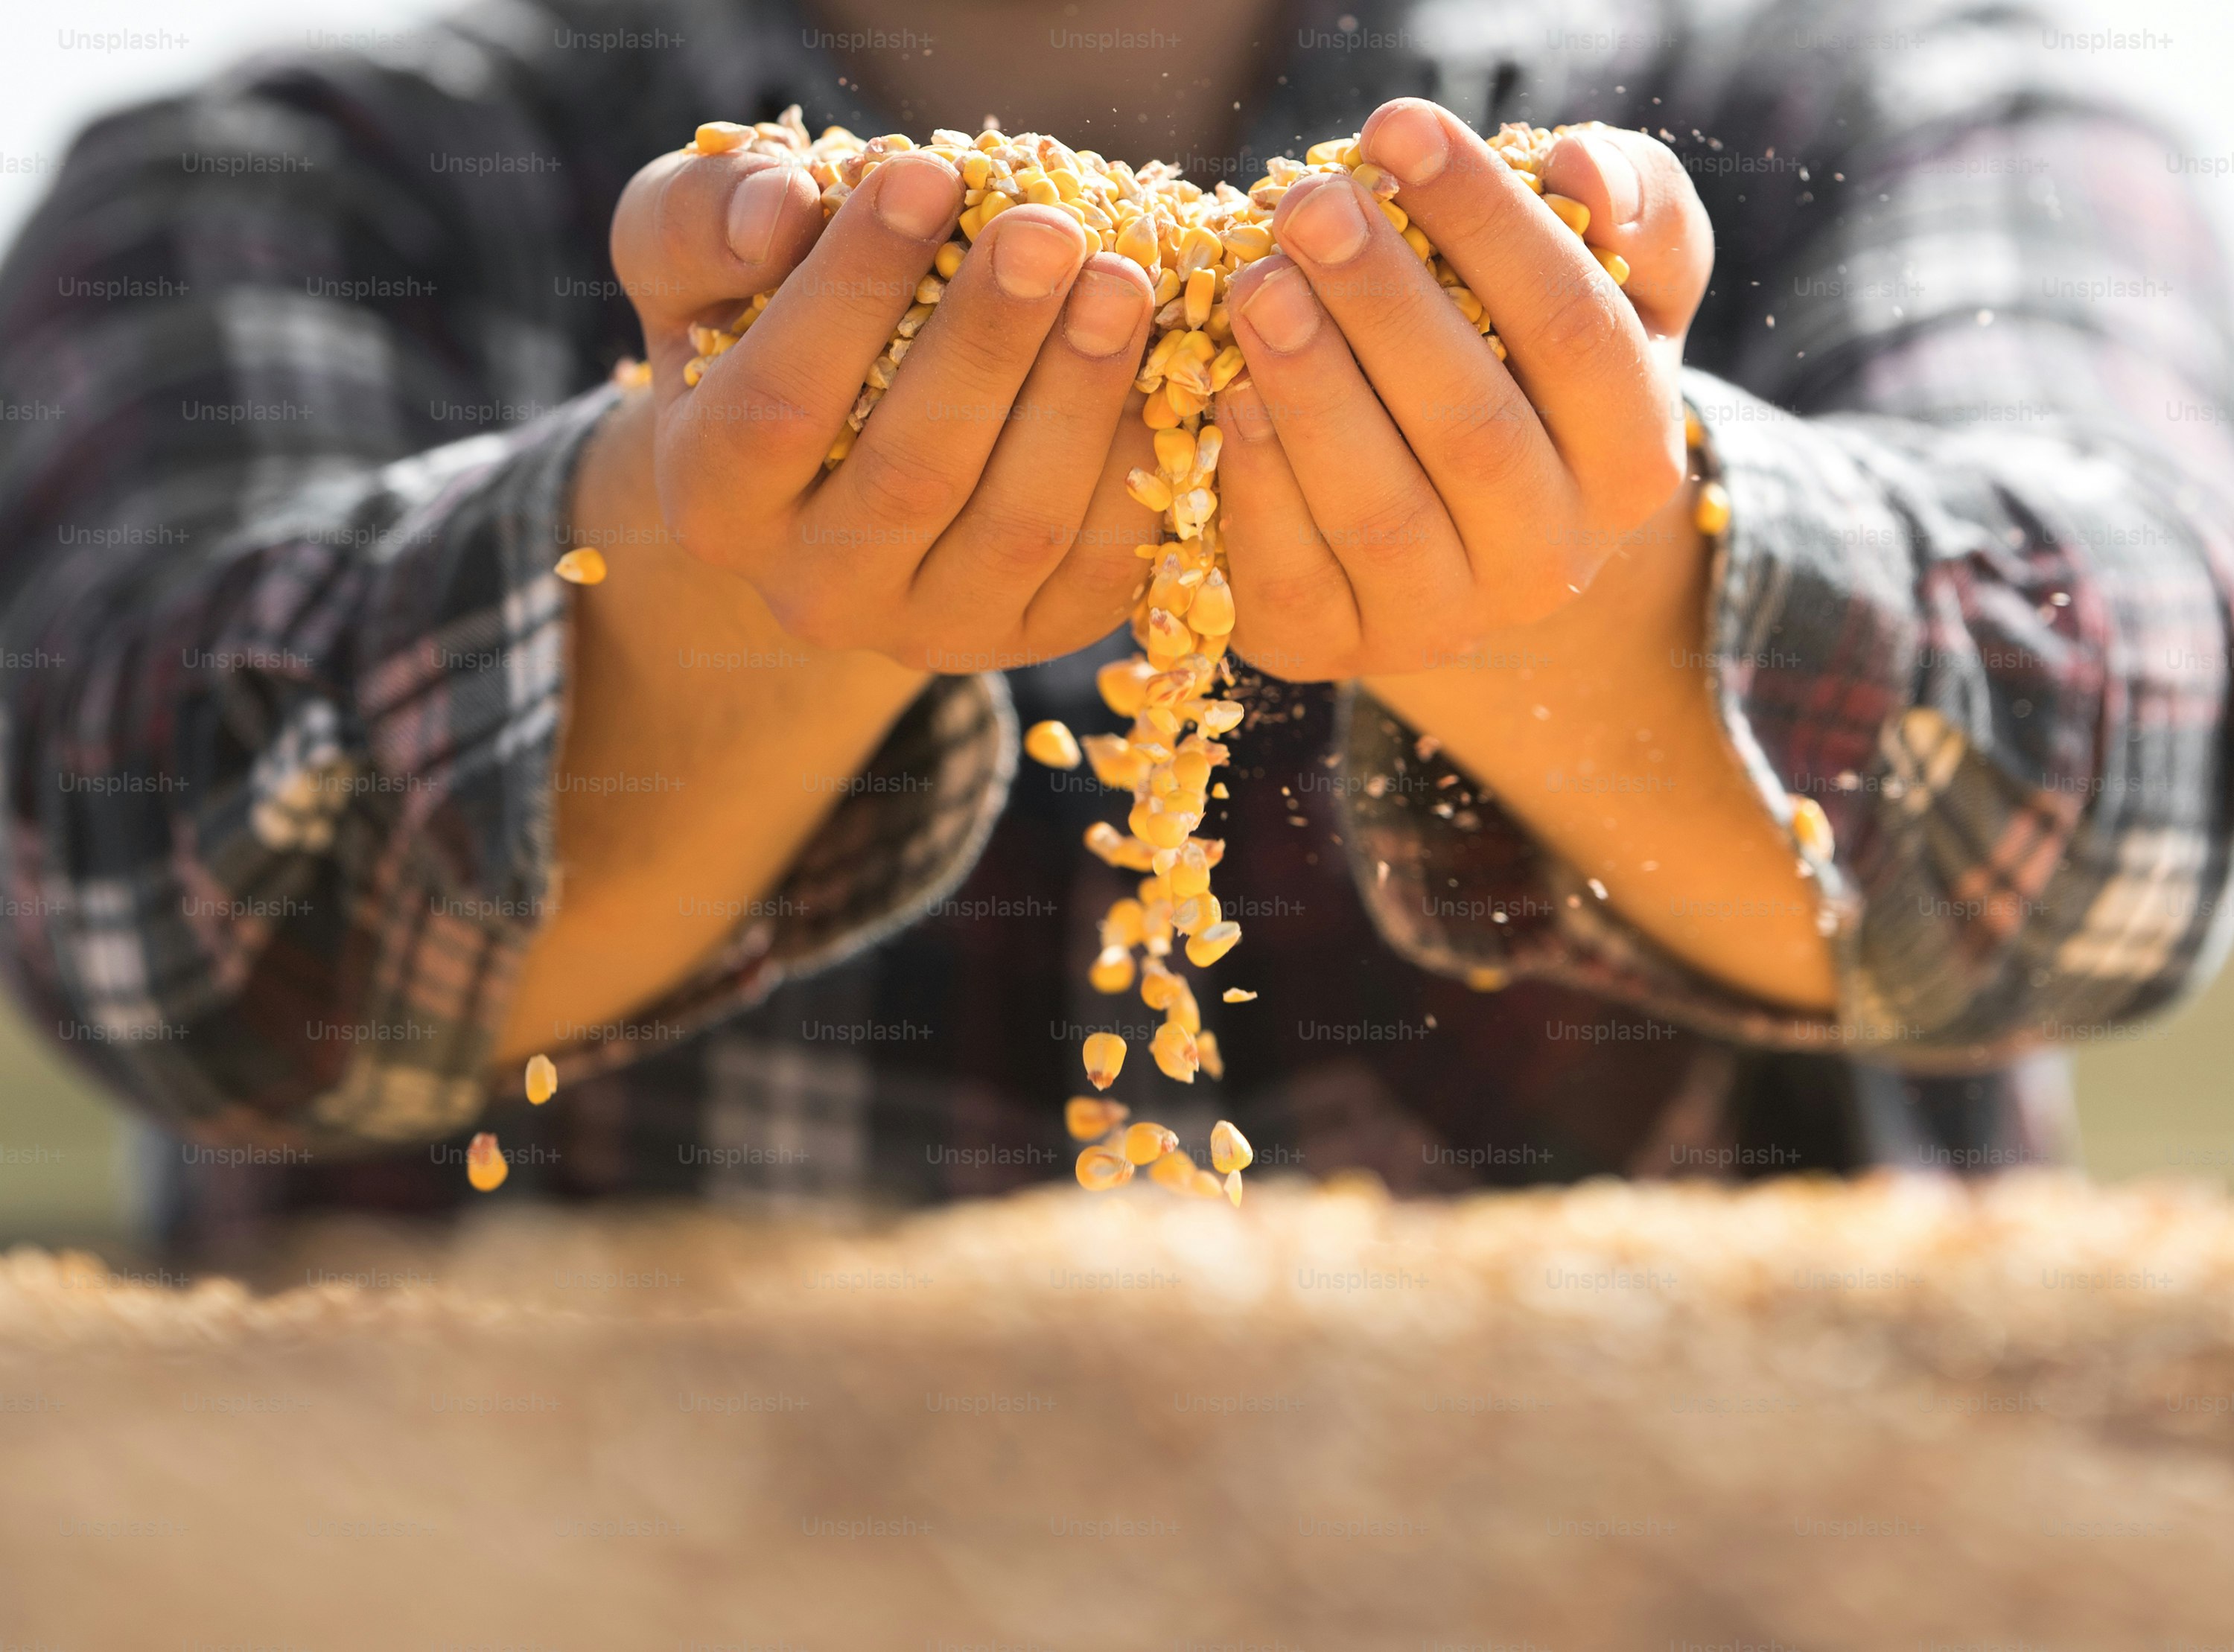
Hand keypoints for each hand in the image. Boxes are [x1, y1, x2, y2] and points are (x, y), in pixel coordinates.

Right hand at [608, 141, 1160, 671]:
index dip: (852, 291)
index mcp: (713, 499)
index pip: (779, 404)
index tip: (925, 175)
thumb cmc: (760, 313)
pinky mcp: (1029, 637)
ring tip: (1120, 281)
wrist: (839, 438)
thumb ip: (700, 220)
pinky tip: (1164, 369)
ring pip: (1014, 530)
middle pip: (910, 475)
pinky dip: (1138, 468)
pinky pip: (1097, 568)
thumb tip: (777, 210)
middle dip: (989, 342)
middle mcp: (812, 589)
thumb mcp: (693, 253)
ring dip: (1077, 399)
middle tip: (1048, 229)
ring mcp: (928, 628)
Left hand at [1213, 99, 1712, 679]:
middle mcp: (1550, 561)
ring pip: (1380, 510)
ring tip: (1258, 283)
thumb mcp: (1614, 286)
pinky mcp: (1329, 650)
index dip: (1490, 223)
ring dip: (1313, 388)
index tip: (1401, 127)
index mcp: (1632, 462)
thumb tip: (1583, 167)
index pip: (1574, 331)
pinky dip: (1259, 481)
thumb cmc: (1526, 366)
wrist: (1451, 529)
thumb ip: (1636, 209)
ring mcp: (1439, 620)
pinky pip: (1292, 573)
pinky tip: (1226, 390)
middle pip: (1471, 426)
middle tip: (1311, 205)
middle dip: (1384, 305)